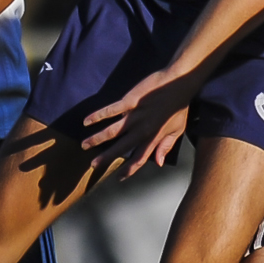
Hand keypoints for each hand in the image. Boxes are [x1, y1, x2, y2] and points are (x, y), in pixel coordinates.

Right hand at [79, 69, 201, 177]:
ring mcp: (134, 116)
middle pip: (121, 148)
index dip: (129, 170)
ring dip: (96, 139)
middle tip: (93, 165)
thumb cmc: (179, 107)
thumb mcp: (177, 130)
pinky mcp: (130, 102)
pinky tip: (86, 121)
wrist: (179, 84)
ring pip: (112, 132)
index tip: (119, 178)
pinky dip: (98, 116)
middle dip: (106, 158)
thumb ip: (166, 146)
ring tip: (84, 145)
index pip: (139, 159)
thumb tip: (158, 163)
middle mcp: (141, 131)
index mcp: (153, 138)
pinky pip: (111, 111)